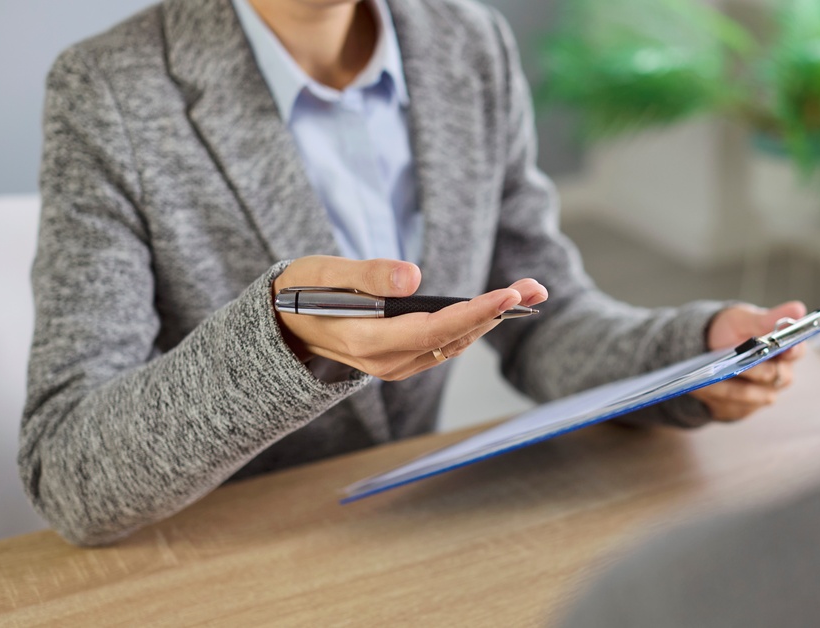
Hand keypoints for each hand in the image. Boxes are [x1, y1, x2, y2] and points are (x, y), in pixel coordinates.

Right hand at [272, 256, 547, 380]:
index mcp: (364, 340)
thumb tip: (413, 277)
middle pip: (453, 339)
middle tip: (537, 286)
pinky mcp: (402, 361)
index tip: (507, 295)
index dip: (473, 314)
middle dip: (497, 312)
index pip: (432, 331)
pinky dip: (475, 325)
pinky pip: (446, 346)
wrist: (283, 325)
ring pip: (455, 344)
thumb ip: (368, 276)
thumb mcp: (324, 273)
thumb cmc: (301, 290)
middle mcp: (384, 362)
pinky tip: (500, 305)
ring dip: (493, 318)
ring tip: (531, 290)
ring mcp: (395, 367)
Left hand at [688, 301, 807, 421]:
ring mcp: (762, 393)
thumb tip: (798, 308)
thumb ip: (768, 319)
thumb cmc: (731, 329)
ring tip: (711, 376)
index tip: (785, 348)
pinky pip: (731, 406)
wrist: (706, 348)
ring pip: (751, 395)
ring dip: (731, 386)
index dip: (792, 351)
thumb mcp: (745, 319)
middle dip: (755, 370)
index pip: (796, 352)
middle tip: (739, 364)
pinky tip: (701, 387)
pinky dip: (715, 396)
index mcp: (785, 350)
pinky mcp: (743, 408)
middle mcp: (779, 375)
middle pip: (774, 377)